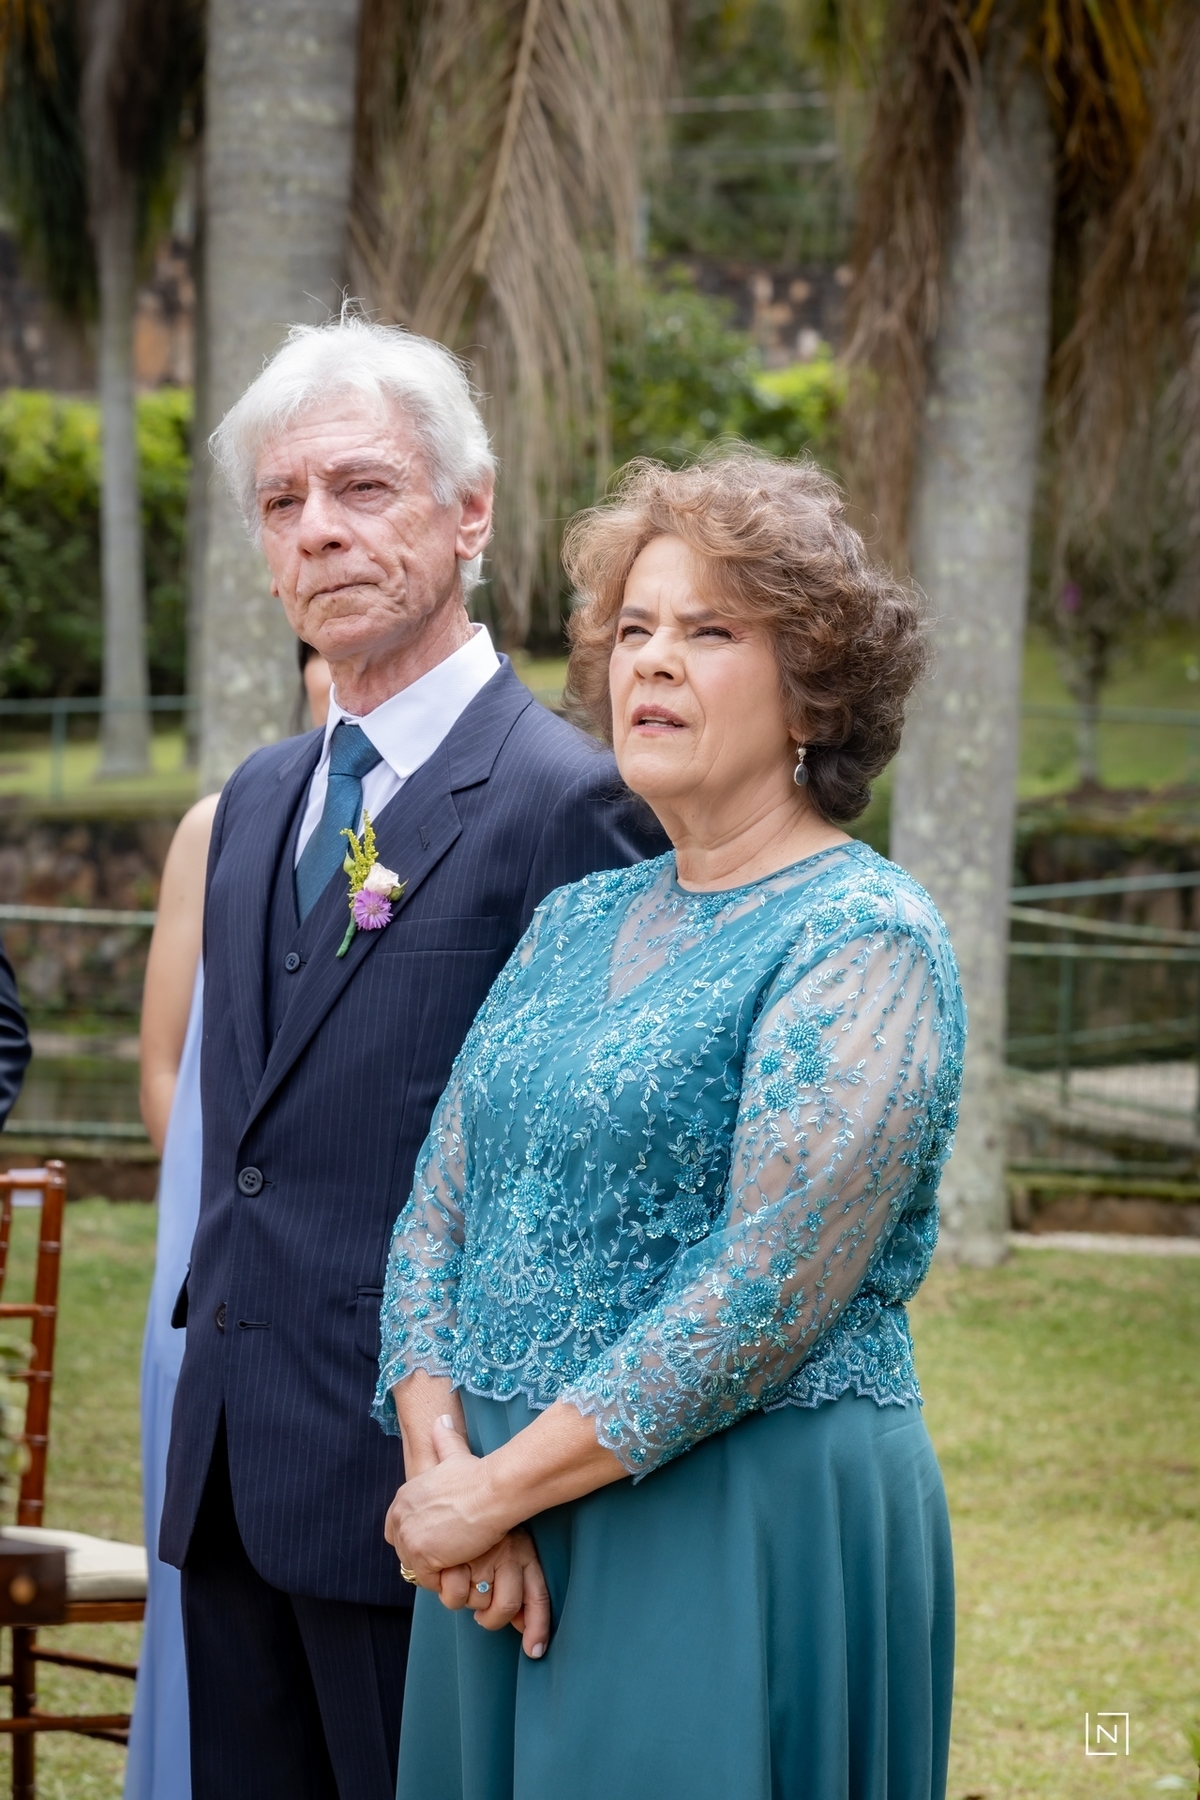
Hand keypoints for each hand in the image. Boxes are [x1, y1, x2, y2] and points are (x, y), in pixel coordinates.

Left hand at [385, 1415, 550, 1657]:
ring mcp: (408, 1537)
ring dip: (438, 1569)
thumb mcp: (455, 1455)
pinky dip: (446, 1579)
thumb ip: (444, 1441)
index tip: (441, 1538)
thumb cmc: (479, 1475)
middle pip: (406, 1551)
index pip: (397, 1529)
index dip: (418, 1536)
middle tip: (454, 1552)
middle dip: (427, 1556)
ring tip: (462, 1559)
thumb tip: (441, 1419)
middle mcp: (399, 1516)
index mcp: (403, 1496)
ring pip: (417, 1568)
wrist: (492, 1491)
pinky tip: (463, 1565)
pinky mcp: (421, 1556)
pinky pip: (430, 1580)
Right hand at [437, 1529, 549, 1657]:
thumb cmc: (476, 1520)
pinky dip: (444, 1587)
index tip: (534, 1651)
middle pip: (505, 1608)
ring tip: (459, 1570)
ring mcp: (482, 1555)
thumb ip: (515, 1587)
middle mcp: (509, 1552)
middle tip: (479, 1595)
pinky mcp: (454, 1557)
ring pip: (475, 1603)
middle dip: (488, 1613)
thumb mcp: (508, 1546)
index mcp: (524, 1550)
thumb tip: (526, 1635)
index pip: (537, 1595)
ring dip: (464, 1595)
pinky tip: (443, 1566)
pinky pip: (452, 1596)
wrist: (455, 1486)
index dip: (537, 1626)